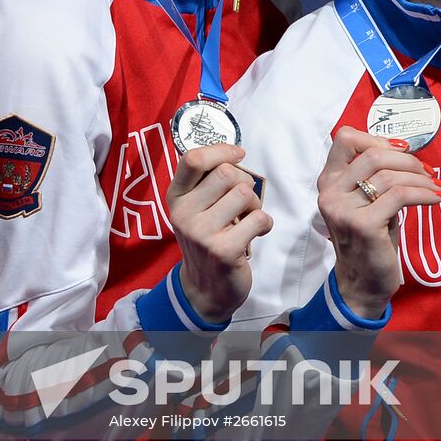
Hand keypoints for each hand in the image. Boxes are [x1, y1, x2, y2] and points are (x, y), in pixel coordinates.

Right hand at [165, 143, 271, 324]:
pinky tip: (255, 234)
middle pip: (227, 173)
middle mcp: (183, 213)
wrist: (206, 289)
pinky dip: (265, 224)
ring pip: (244, 193)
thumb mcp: (195, 209)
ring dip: (255, 205)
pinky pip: (259, 219)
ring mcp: (201, 233)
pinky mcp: (222, 250)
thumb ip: (206, 182)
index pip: (193, 158)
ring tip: (246, 220)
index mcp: (175, 197)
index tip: (238, 155)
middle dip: (245, 183)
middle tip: (242, 203)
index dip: (221, 150)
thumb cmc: (208, 239)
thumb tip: (234, 153)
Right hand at [317, 127, 440, 318]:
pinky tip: (435, 199)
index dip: (377, 138)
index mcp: (328, 181)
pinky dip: (423, 194)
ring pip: (389, 175)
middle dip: (408, 160)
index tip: (402, 152)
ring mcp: (343, 209)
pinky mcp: (363, 225)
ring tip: (435, 188)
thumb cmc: (370, 238)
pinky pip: (400, 196)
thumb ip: (372, 175)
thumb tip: (404, 149)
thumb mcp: (365, 201)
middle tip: (427, 173)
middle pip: (373, 154)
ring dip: (420, 179)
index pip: (345, 138)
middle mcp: (330, 192)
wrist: (363, 281)